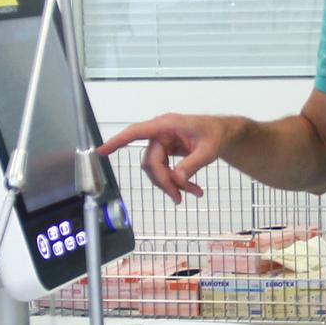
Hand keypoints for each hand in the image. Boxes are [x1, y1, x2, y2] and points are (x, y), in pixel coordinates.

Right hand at [98, 114, 237, 202]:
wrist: (224, 134)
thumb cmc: (216, 134)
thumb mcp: (208, 150)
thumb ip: (192, 164)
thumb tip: (177, 180)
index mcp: (166, 125)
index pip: (137, 132)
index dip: (118, 142)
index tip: (101, 151)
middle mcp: (160, 134)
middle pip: (151, 162)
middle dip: (163, 182)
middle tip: (178, 199)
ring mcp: (163, 144)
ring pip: (157, 170)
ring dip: (171, 185)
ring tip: (193, 193)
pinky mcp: (167, 153)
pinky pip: (165, 171)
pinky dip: (177, 183)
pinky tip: (192, 190)